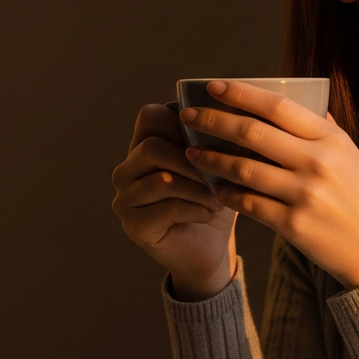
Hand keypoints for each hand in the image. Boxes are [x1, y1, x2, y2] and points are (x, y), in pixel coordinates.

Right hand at [112, 103, 237, 299]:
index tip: (211, 141)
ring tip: (218, 199)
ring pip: (161, 180)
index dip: (181, 122)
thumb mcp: (217, 164)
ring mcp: (125, 199)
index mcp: (142, 147)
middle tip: (219, 176)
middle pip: (152, 147)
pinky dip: (195, 210)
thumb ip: (212, 138)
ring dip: (197, 189)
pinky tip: (209, 214)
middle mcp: (126, 170)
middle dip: (193, 162)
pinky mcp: (133, 225)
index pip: (149, 116)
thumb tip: (233, 109)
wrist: (209, 249)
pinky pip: (166, 208)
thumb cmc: (212, 200)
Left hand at [178, 80, 358, 288]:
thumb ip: (324, 130)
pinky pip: (249, 204)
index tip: (213, 86)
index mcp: (331, 139)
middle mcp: (319, 162)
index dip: (241, 94)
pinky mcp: (294, 225)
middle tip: (188, 116)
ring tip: (192, 153)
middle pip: (253, 133)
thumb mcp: (352, 157)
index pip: (278, 106)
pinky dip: (227, 194)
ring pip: (244, 169)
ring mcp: (306, 194)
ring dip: (212, 159)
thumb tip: (302, 100)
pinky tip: (213, 188)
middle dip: (214, 121)